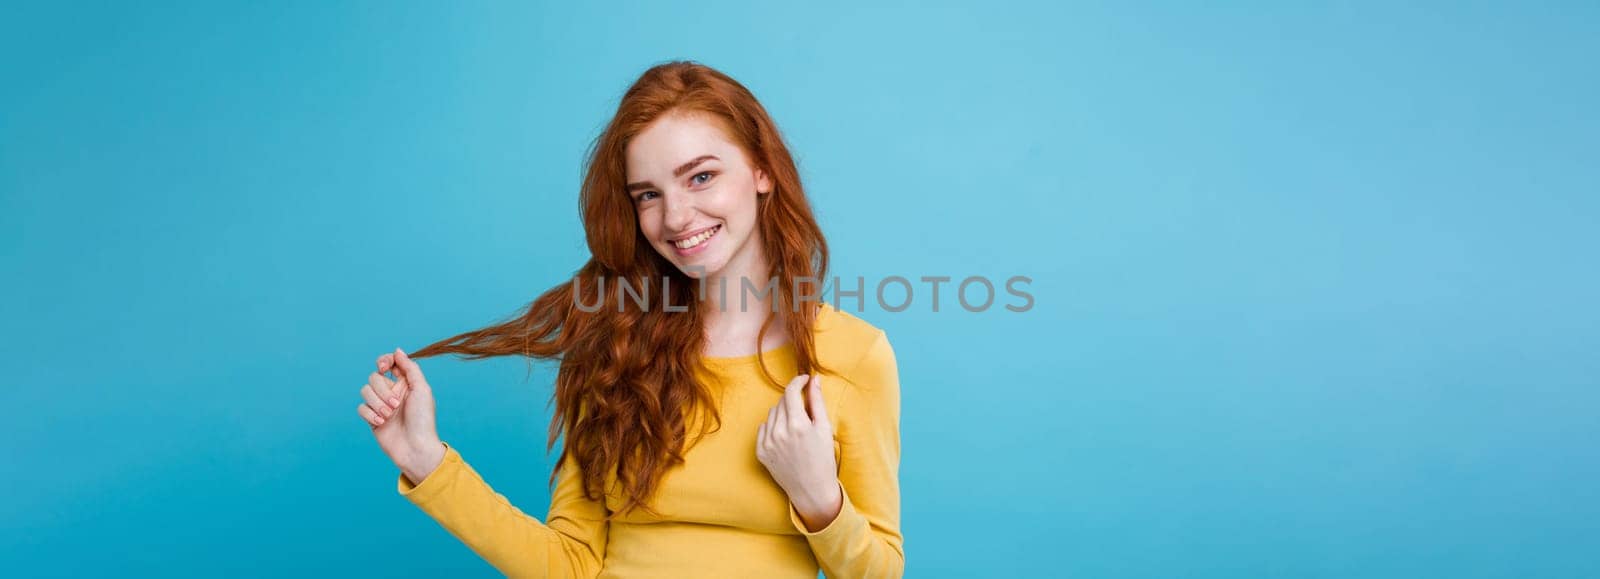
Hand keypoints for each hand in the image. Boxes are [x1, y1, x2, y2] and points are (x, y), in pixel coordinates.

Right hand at [356, 348, 445, 484]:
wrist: (415, 448)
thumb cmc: (423, 419)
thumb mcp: (421, 389)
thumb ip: (410, 368)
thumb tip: (397, 350)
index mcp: (405, 383)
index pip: (389, 363)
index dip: (383, 361)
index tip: (384, 367)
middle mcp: (392, 392)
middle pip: (373, 377)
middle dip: (382, 390)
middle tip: (396, 405)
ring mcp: (381, 405)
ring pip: (365, 391)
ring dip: (377, 403)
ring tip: (389, 416)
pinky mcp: (372, 418)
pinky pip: (361, 408)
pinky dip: (370, 414)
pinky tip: (382, 423)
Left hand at [756, 373, 842, 531]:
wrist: (811, 490)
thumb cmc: (822, 459)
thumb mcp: (824, 429)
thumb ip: (817, 402)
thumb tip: (813, 380)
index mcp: (797, 425)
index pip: (791, 392)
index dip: (798, 382)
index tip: (804, 379)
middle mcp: (779, 432)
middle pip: (781, 402)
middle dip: (793, 400)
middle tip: (805, 410)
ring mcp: (767, 443)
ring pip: (771, 414)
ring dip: (783, 413)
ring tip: (796, 427)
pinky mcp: (760, 452)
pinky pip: (764, 428)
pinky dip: (773, 427)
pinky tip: (785, 437)